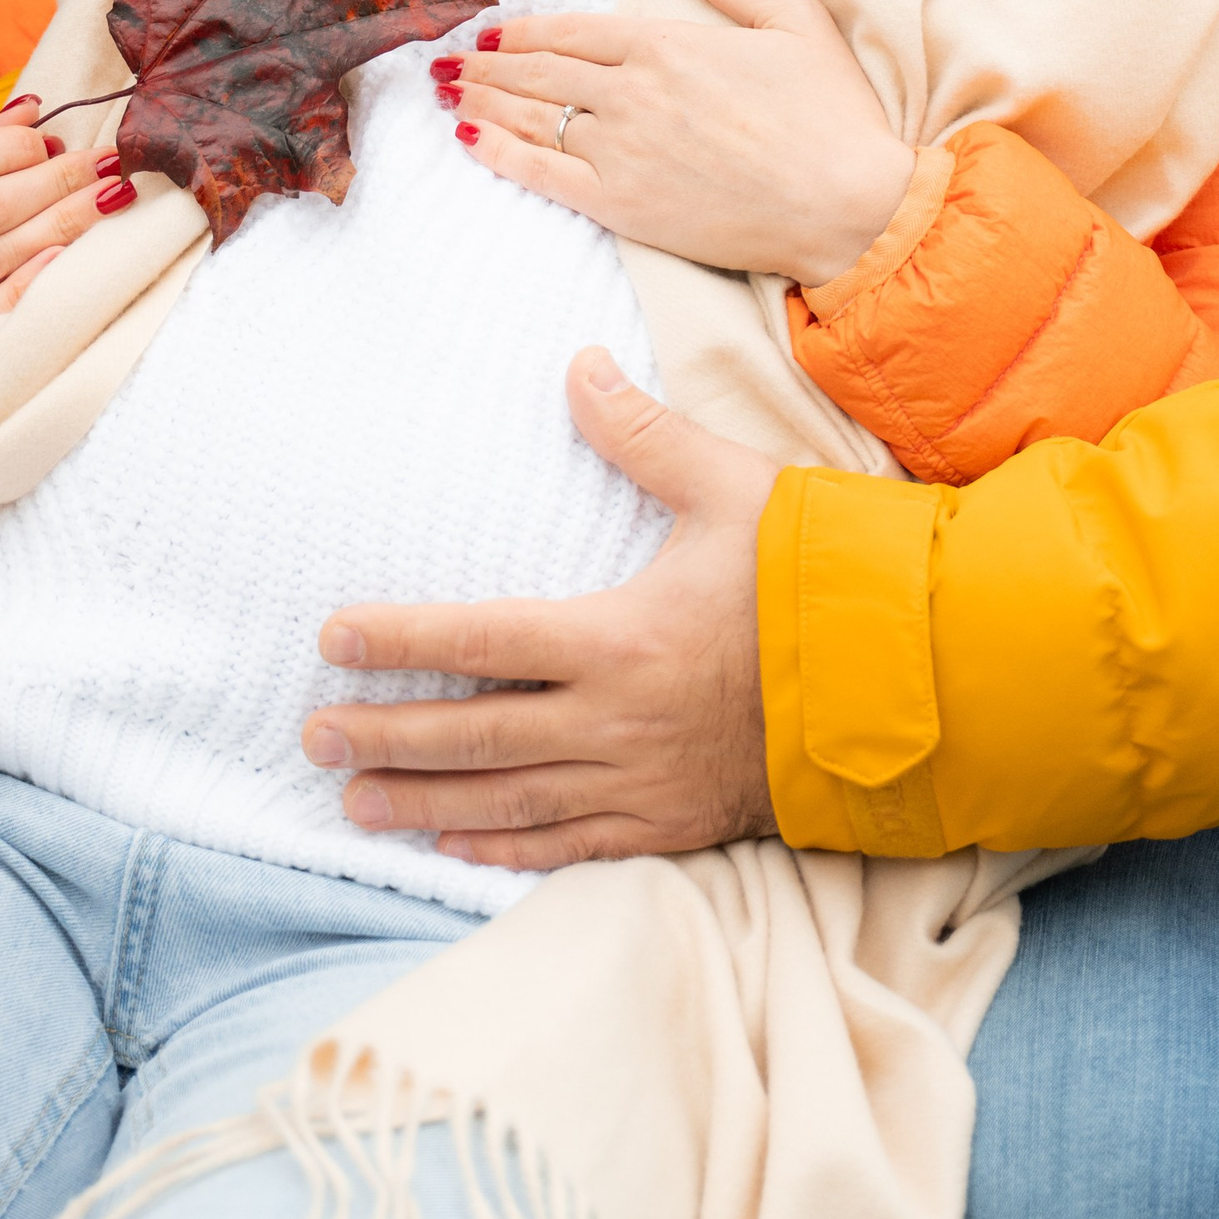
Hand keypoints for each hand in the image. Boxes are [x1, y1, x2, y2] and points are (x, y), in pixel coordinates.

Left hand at [304, 350, 779, 867]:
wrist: (904, 681)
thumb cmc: (815, 577)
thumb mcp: (732, 488)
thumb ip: (644, 435)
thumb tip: (578, 367)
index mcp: (621, 637)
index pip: (480, 640)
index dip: (399, 641)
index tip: (332, 640)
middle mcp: (617, 721)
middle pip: (475, 736)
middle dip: (386, 737)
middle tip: (314, 737)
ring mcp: (643, 782)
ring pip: (510, 803)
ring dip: (426, 804)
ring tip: (357, 803)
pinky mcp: (673, 824)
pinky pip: (570, 847)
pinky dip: (505, 851)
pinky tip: (457, 849)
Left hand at [440, 0, 915, 285]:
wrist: (847, 205)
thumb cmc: (832, 114)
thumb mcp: (793, 21)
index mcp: (668, 43)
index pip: (572, 30)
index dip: (524, 31)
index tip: (492, 32)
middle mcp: (632, 92)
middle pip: (539, 71)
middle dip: (486, 65)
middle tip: (447, 63)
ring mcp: (621, 150)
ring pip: (530, 117)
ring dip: (482, 102)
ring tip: (447, 95)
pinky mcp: (622, 206)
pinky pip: (541, 174)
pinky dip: (499, 153)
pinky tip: (470, 140)